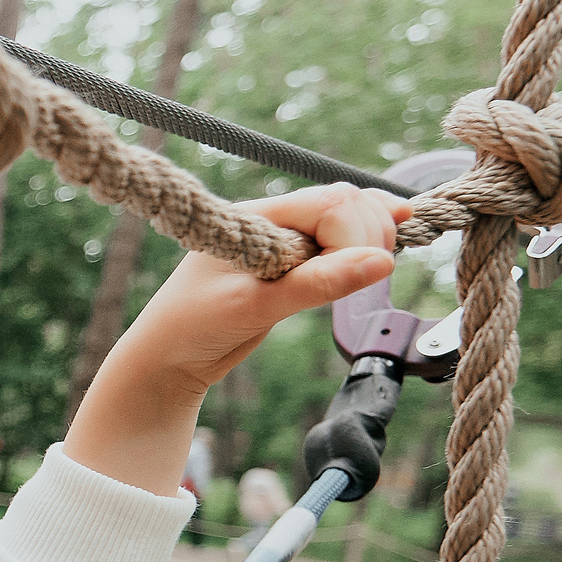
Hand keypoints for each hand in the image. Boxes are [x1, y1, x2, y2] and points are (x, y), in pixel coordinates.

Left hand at [116, 184, 406, 396]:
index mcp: (255, 217)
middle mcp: (273, 221)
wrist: (166, 358)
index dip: (357, 236)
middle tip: (369, 274)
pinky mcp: (292, 264)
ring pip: (347, 219)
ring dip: (372, 236)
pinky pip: (338, 242)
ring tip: (377, 267)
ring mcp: (283, 241)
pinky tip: (396, 233)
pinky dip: (365, 242)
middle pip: (346, 203)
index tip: (356, 275)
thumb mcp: (254, 307)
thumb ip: (315, 284)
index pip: (330, 204)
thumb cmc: (192, 327)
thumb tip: (382, 263)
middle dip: (369, 232)